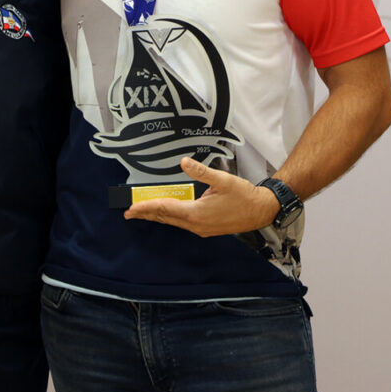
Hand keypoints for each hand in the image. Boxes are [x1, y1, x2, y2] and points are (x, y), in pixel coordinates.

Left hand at [123, 157, 280, 237]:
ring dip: (157, 216)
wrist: (261, 210)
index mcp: (197, 214)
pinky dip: (170, 217)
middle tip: (129, 213)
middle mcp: (196, 224)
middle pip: (165, 218)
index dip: (146, 207)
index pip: (165, 209)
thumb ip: (201, 172)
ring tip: (142, 212)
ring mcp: (201, 228)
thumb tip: (184, 162)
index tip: (131, 208)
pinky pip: (182, 223)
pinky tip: (165, 213)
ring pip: (173, 221)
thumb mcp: (222, 179)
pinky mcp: (206, 228)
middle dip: (146, 214)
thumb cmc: (244, 195)